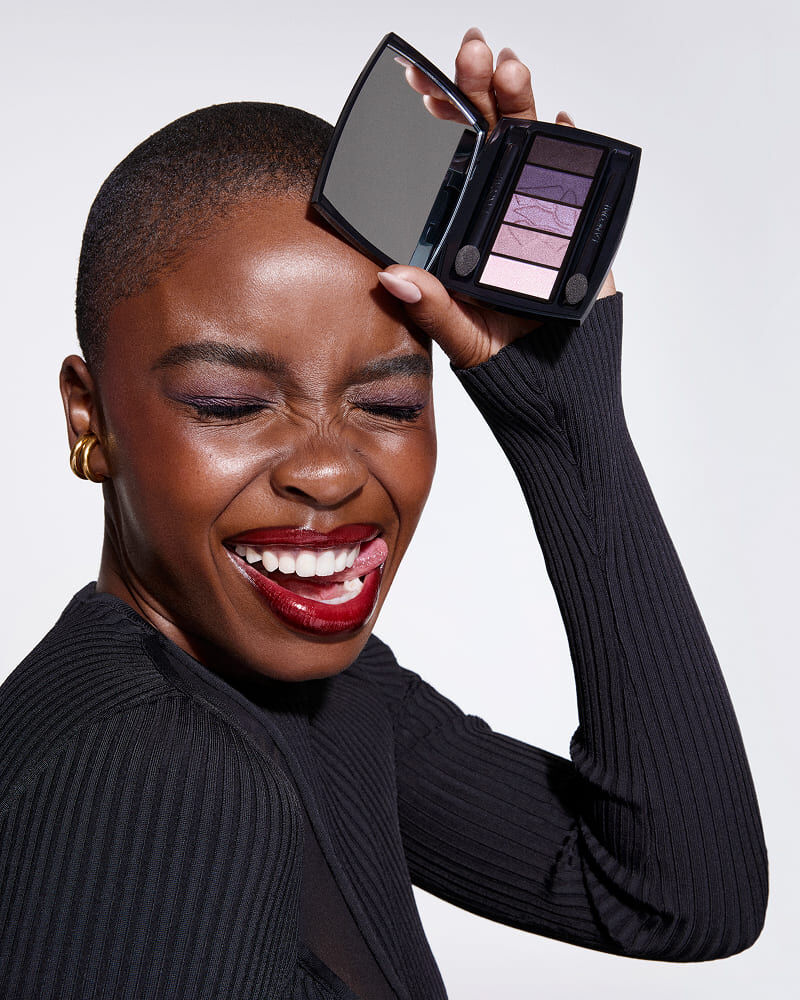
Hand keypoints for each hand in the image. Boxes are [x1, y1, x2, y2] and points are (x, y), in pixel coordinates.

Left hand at [377, 27, 615, 369]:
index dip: (437, 117)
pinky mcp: (578, 219)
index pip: (446, 158)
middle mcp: (495, 204)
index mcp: (462, 220)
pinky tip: (561, 120)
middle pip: (487, 135)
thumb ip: (430, 307)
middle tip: (471, 52)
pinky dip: (570, 144)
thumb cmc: (500, 354)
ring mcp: (537, 206)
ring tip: (510, 70)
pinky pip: (576, 174)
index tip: (422, 83)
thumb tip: (390, 277)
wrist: (556, 377)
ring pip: (528, 142)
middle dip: (479, 87)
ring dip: (520, 100)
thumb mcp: (459, 333)